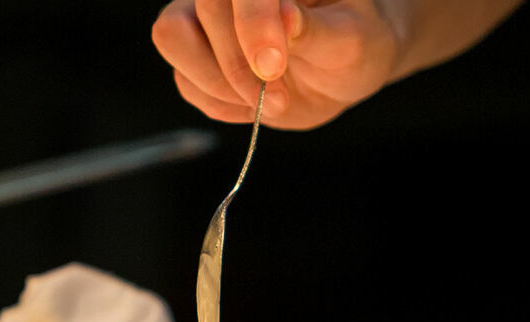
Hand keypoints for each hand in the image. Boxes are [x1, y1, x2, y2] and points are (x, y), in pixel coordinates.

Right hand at [152, 0, 401, 129]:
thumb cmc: (354, 43)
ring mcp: (205, 16)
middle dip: (238, 65)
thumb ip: (318, 29)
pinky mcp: (195, 53)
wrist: (344, 70)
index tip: (273, 65)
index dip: (252, 22)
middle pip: (202, 11)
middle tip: (280, 97)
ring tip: (271, 101)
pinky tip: (256, 103)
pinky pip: (185, 80)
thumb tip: (286, 17)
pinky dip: (221, 103)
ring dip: (221, 85)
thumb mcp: (352, 39)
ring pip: (175, 38)